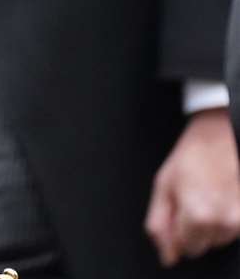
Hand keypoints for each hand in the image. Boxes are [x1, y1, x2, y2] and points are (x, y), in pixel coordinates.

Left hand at [144, 108, 239, 265]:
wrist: (221, 135)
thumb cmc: (192, 156)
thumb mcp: (163, 186)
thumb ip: (159, 224)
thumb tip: (166, 256)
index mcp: (197, 216)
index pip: (186, 249)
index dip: (178, 230)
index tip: (180, 209)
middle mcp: (224, 223)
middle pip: (204, 245)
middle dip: (194, 227)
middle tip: (193, 198)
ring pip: (221, 238)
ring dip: (212, 223)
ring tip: (208, 194)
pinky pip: (235, 228)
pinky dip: (227, 217)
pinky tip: (222, 195)